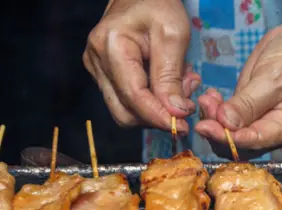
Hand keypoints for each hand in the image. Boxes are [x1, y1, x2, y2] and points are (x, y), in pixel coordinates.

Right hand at [83, 0, 199, 132]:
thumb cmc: (158, 5)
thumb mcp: (173, 35)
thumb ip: (171, 76)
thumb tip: (175, 113)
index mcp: (111, 46)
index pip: (133, 96)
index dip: (159, 117)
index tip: (184, 125)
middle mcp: (96, 61)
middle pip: (124, 111)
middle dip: (157, 116)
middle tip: (186, 103)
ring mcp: (96, 69)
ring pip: (124, 111)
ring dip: (155, 110)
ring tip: (179, 89)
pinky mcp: (102, 74)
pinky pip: (125, 100)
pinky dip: (149, 101)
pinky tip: (167, 85)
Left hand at [194, 16, 281, 159]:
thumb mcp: (273, 78)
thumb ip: (248, 104)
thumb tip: (224, 124)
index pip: (255, 141)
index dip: (228, 138)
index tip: (205, 126)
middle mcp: (277, 131)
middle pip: (241, 145)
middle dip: (218, 130)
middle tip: (204, 106)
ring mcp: (263, 121)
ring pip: (231, 134)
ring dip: (214, 120)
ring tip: (206, 99)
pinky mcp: (251, 110)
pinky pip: (231, 120)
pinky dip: (217, 112)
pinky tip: (211, 97)